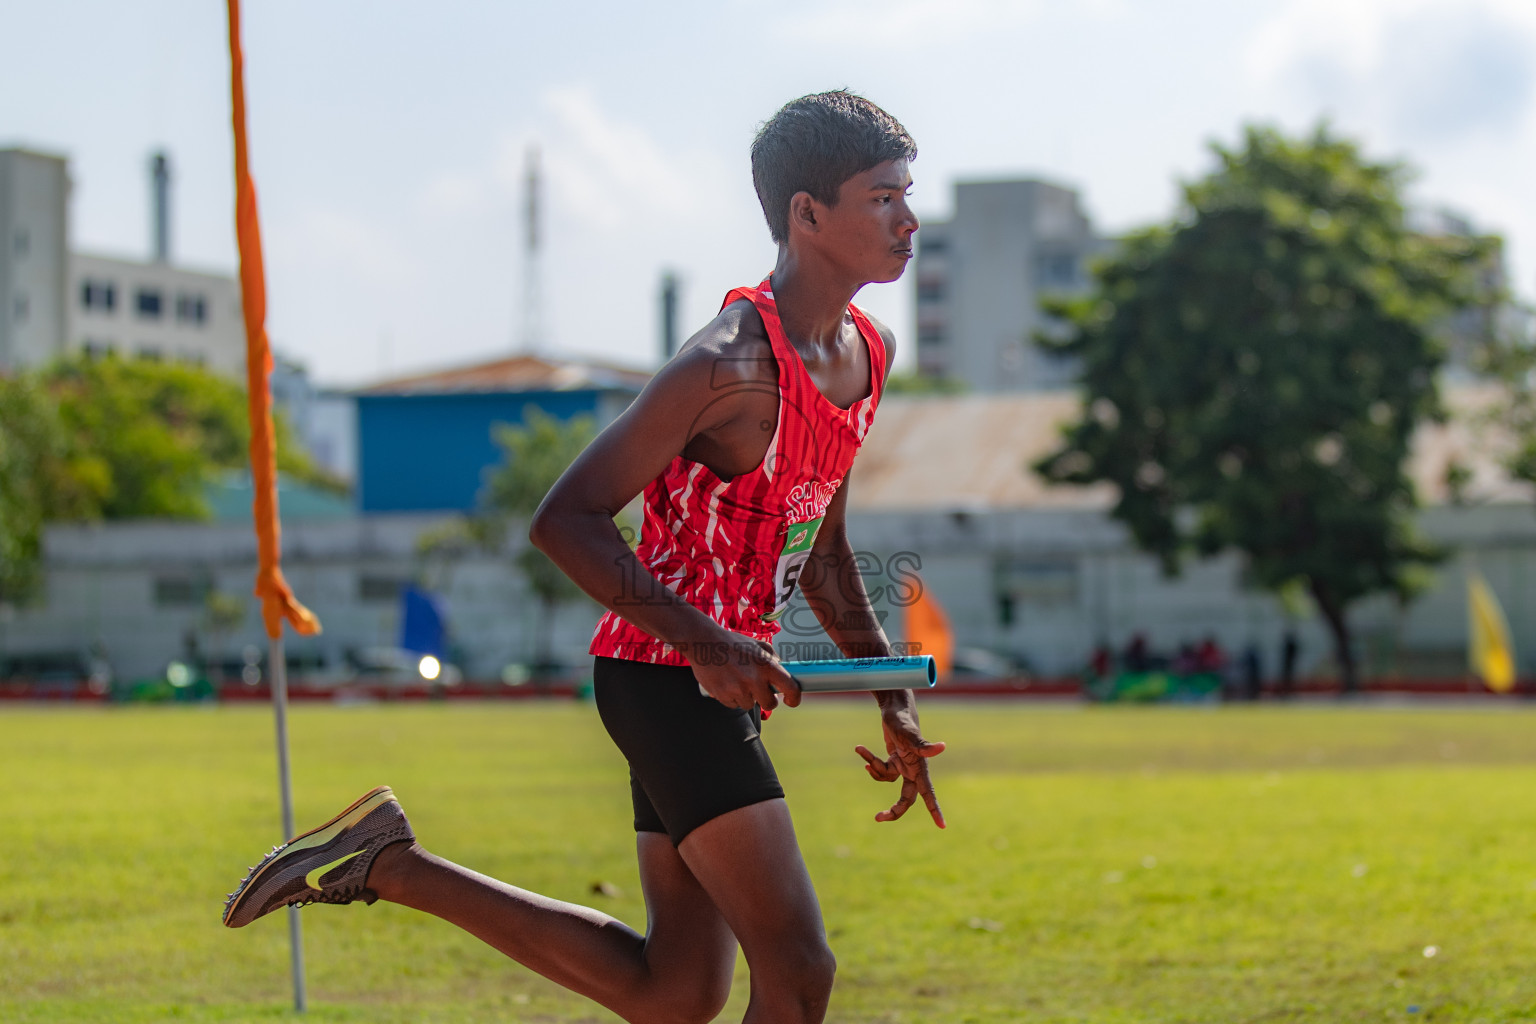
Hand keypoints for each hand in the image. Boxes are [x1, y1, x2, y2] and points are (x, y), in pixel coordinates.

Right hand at [690, 633, 801, 709]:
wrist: (703, 642)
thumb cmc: (730, 642)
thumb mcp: (755, 643)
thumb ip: (770, 656)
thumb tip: (781, 667)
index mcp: (766, 665)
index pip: (790, 687)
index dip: (794, 698)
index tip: (791, 701)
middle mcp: (754, 679)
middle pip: (770, 704)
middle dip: (767, 699)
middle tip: (759, 690)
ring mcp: (737, 689)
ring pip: (749, 704)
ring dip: (746, 697)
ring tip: (737, 680)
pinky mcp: (723, 695)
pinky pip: (733, 704)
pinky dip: (731, 697)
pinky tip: (726, 682)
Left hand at [854, 690, 944, 827]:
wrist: (894, 707)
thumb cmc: (903, 719)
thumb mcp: (909, 733)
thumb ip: (923, 745)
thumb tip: (943, 747)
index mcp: (919, 768)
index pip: (928, 794)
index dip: (935, 810)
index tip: (942, 826)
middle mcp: (913, 769)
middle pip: (905, 799)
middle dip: (893, 809)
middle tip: (877, 817)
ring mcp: (903, 765)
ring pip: (887, 779)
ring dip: (873, 767)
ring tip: (861, 749)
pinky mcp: (893, 759)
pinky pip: (879, 768)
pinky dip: (869, 760)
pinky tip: (860, 749)